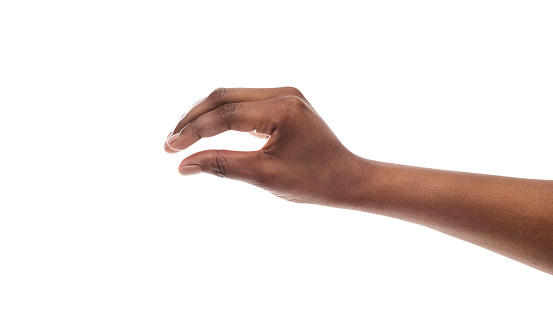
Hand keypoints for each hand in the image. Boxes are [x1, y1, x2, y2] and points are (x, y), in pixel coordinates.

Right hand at [164, 87, 370, 206]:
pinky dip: (221, 117)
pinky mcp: (283, 101)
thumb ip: (222, 165)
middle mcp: (283, 94)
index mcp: (282, 109)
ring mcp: (284, 95)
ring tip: (181, 138)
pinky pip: (243, 104)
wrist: (347, 179)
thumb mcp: (265, 176)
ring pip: (230, 98)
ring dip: (204, 117)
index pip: (225, 115)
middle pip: (223, 97)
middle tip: (169, 143)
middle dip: (193, 119)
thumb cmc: (313, 182)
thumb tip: (183, 165)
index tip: (170, 149)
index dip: (194, 132)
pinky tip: (205, 131)